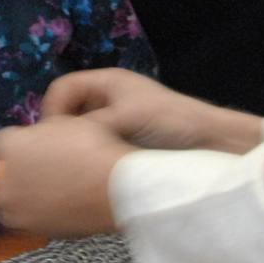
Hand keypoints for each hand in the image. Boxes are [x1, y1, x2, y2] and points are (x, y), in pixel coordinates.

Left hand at [0, 116, 134, 237]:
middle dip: (15, 172)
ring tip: (49, 191)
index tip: (34, 150)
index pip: (1, 145)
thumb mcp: (61, 122)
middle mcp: (1, 178)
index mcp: (5, 145)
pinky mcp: (29, 228)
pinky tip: (57, 206)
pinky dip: (36, 214)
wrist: (113, 187)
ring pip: (9, 201)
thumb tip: (35, 141)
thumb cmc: (89, 147)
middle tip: (41, 172)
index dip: (20, 147)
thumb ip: (38, 132)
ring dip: (21, 196)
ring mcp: (13, 207)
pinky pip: (26, 219)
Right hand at [42, 68, 263, 154]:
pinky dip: (87, 164)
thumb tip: (57, 141)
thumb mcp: (128, 116)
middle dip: (59, 134)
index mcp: (107, 84)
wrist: (213, 146)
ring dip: (73, 151)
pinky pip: (92, 154)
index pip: (62, 90)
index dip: (52, 111)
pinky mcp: (120, 150)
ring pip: (78, 137)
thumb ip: (92, 124)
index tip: (50, 138)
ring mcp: (114, 127)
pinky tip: (87, 178)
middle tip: (56, 158)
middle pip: (66, 114)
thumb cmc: (172, 121)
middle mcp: (106, 103)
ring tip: (71, 171)